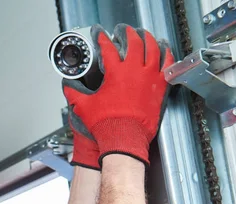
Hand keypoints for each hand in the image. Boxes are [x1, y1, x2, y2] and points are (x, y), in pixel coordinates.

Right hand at [62, 24, 174, 165]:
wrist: (124, 138)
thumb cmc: (107, 124)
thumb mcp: (84, 107)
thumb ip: (74, 94)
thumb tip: (67, 88)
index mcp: (116, 73)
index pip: (108, 48)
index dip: (103, 39)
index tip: (101, 35)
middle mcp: (135, 72)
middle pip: (135, 43)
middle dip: (128, 34)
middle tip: (124, 32)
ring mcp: (150, 78)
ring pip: (154, 50)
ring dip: (149, 40)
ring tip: (146, 36)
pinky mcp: (160, 88)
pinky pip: (167, 65)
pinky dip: (166, 55)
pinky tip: (165, 52)